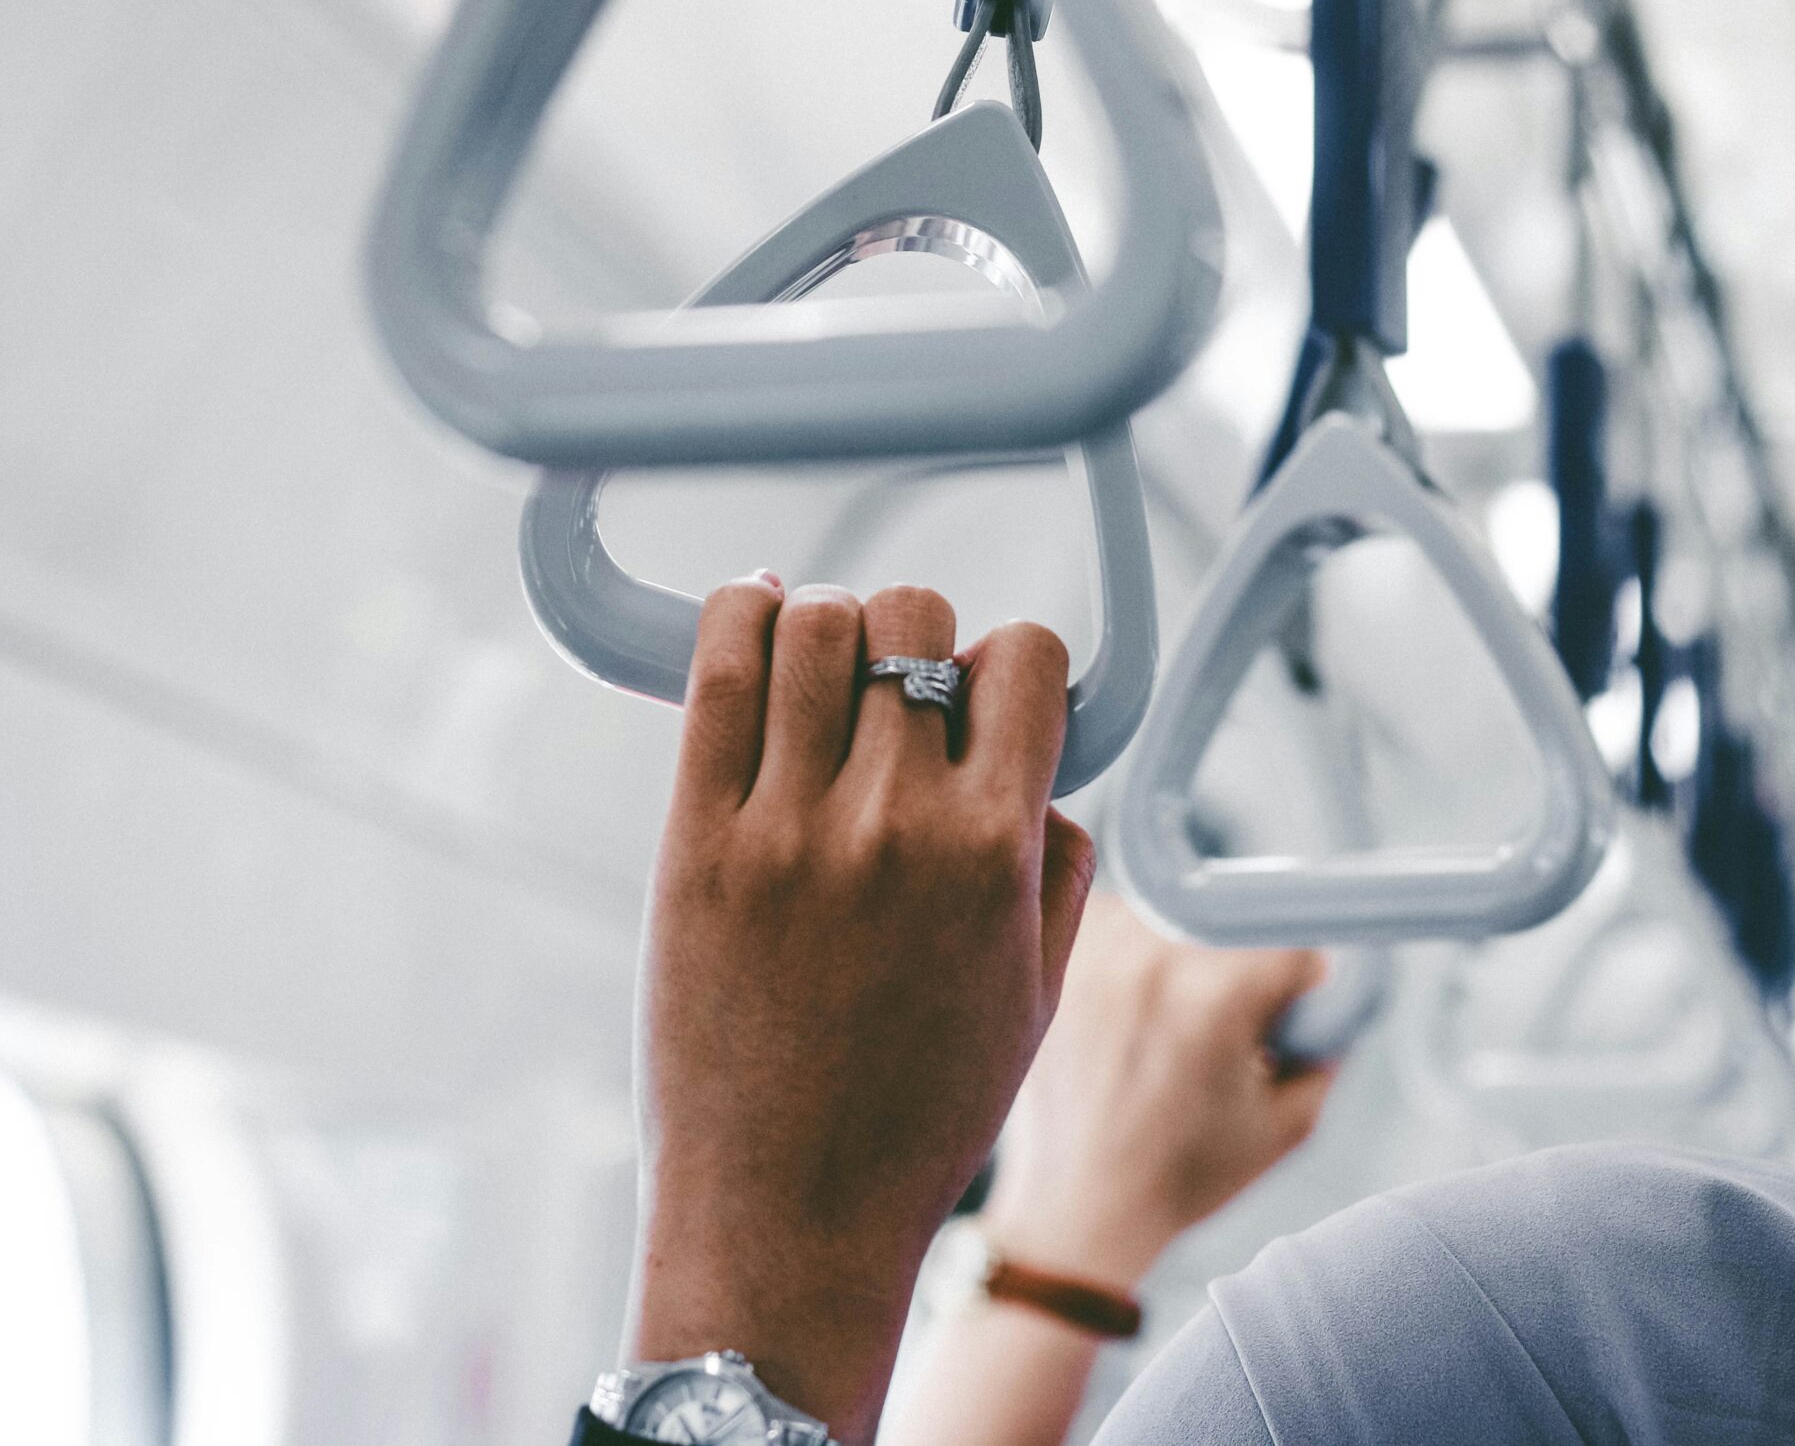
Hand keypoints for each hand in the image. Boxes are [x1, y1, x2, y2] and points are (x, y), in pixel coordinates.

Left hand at [631, 577, 1092, 1442]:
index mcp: (995, 855)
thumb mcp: (1037, 995)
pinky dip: (740, 617)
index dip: (1014, 665)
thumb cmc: (919, 1118)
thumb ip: (1058, 863)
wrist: (789, 1218)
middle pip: (915, 617)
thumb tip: (1039, 766)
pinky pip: (716, 672)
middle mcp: (894, 823)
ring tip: (824, 673)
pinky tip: (756, 618)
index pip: (1024, 656)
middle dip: (920, 635)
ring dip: (832, 625)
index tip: (988, 703)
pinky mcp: (696, 843)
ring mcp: (787, 828)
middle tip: (898, 697)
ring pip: (817, 622)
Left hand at [977, 894, 1339, 1288]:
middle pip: (1234, 924)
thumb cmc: (1180, 1175)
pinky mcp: (1062, 960)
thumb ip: (1328, 1054)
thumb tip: (1337, 999)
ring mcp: (1099, 953)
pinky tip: (1129, 1005)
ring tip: (1170, 1022)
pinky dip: (1134, 951)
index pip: (1291, 944)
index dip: (1301, 983)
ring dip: (1189, 952)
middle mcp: (1152, 959)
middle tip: (1226, 1027)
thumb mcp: (1284, 1126)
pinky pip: (1119, 919)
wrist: (1076, 1206)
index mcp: (1216, 997)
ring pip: (1178, 912)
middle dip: (1243, 969)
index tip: (1287, 1011)